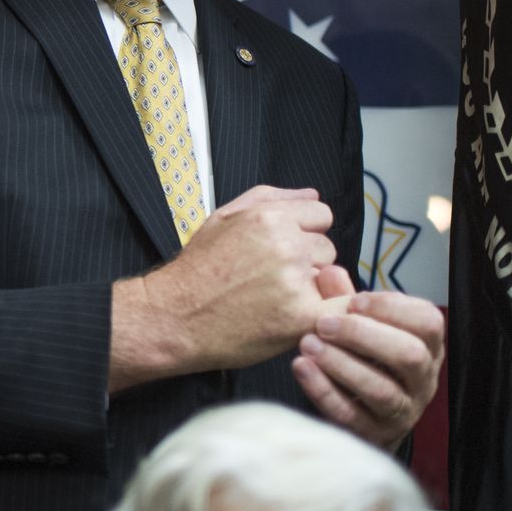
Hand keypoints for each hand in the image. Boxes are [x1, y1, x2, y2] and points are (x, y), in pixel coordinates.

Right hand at [112, 186, 345, 389]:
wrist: (173, 318)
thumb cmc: (195, 272)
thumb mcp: (220, 219)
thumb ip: (269, 198)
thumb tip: (311, 193)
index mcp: (269, 218)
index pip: (321, 214)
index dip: (304, 231)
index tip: (284, 249)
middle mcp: (286, 245)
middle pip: (327, 247)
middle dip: (307, 261)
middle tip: (272, 278)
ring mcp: (295, 281)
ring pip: (330, 278)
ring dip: (311, 287)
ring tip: (274, 298)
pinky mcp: (301, 315)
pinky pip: (338, 308)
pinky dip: (327, 314)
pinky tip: (302, 316)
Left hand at [291, 265, 444, 448]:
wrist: (361, 418)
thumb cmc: (362, 360)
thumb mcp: (357, 327)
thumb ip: (343, 300)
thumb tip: (327, 271)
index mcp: (427, 347)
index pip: (429, 322)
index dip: (393, 308)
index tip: (354, 301)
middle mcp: (422, 380)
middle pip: (410, 355)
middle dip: (364, 335)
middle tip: (323, 324)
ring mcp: (402, 411)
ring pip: (382, 390)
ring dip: (342, 365)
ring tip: (307, 344)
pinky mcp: (374, 434)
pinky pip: (351, 415)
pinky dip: (324, 391)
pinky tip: (300, 368)